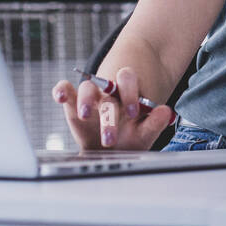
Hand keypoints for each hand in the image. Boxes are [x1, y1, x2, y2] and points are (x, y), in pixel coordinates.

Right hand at [51, 67, 176, 150]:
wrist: (113, 146)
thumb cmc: (131, 135)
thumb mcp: (145, 131)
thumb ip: (154, 122)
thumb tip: (165, 111)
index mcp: (128, 91)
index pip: (128, 79)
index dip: (130, 93)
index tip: (134, 113)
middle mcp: (109, 92)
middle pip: (108, 87)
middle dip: (109, 110)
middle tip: (110, 135)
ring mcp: (91, 97)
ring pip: (86, 88)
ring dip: (85, 100)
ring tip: (85, 114)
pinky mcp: (73, 104)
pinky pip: (65, 91)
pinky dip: (61, 91)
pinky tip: (60, 96)